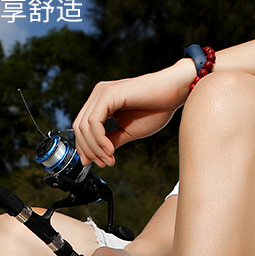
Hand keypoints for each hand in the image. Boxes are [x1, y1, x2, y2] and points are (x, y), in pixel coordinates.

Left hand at [73, 60, 191, 166]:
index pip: (82, 127)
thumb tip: (98, 155)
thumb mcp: (129, 131)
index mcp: (102, 101)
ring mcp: (102, 92)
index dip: (86, 148)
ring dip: (95, 147)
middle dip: (89, 150)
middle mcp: (99, 94)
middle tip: (104, 163)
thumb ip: (111, 141)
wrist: (175, 92)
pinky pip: (94, 122)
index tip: (98, 163)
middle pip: (79, 128)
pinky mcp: (109, 94)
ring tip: (109, 158)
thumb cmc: (157, 108)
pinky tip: (110, 149)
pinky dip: (99, 140)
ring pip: (84, 126)